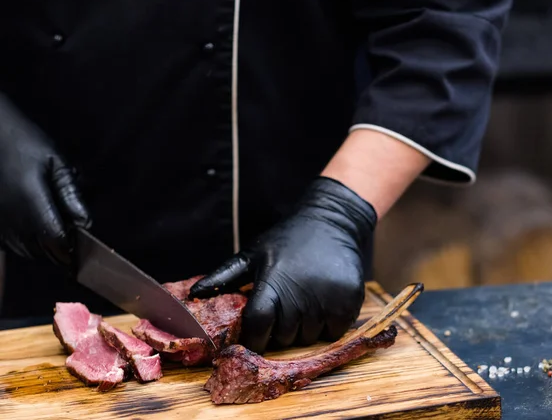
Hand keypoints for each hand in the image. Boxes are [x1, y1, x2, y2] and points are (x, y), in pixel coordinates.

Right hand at [0, 93, 90, 264]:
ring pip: (28, 251)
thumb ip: (71, 194)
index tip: (84, 238)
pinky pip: (12, 245)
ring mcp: (0, 224)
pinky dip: (28, 242)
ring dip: (46, 247)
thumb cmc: (24, 143)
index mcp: (31, 204)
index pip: (57, 241)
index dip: (73, 245)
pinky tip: (36, 224)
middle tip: (73, 230)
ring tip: (56, 225)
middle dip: (62, 246)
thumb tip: (86, 223)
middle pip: (44, 252)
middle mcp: (12, 219)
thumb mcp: (56, 162)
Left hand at [189, 177, 376, 353]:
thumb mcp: (254, 253)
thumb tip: (194, 293)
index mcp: (273, 283)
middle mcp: (301, 296)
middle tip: (284, 310)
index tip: (254, 337)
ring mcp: (328, 300)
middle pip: (284, 337)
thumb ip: (224, 276)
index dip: (254, 338)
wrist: (332, 221)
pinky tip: (323, 303)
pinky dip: (328, 325)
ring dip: (305, 329)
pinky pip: (335, 332)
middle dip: (280, 331)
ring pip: (310, 338)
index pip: (258, 326)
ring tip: (304, 303)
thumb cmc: (288, 239)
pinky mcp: (350, 302)